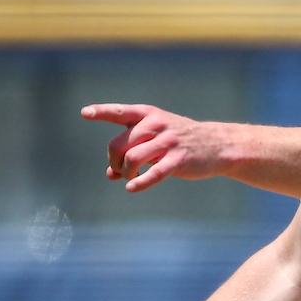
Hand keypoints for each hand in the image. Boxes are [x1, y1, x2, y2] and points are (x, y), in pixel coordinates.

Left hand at [81, 103, 230, 191]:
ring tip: (130, 178)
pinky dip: (139, 183)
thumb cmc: (178, 141)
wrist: (215, 145)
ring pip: (132, 159)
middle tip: (120, 170)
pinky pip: (153, 174)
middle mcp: (156, 125)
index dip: (101, 112)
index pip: (120, 112)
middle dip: (114, 161)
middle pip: (119, 144)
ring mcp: (167, 142)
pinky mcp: (177, 160)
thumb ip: (131, 151)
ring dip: (125, 173)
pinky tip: (132, 188)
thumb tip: (110, 175)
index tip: (85, 113)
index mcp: (148, 115)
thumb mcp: (154, 139)